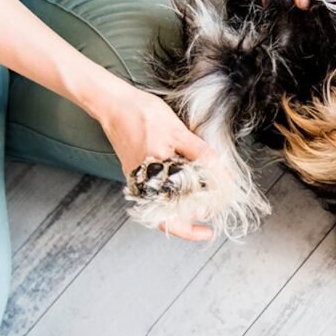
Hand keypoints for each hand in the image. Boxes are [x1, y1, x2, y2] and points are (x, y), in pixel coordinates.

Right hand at [96, 81, 216, 240]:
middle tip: (215, 208)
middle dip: (193, 216)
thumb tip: (221, 172)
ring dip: (185, 204)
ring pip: (165, 203)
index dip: (192, 230)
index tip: (209, 232)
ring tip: (207, 196)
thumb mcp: (179, 132)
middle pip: (169, 217)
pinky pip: (159, 189)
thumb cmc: (143, 115)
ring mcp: (140, 179)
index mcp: (152, 181)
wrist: (114, 103)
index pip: (171, 221)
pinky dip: (176, 190)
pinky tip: (190, 181)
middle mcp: (144, 185)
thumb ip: (201, 154)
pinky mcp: (138, 170)